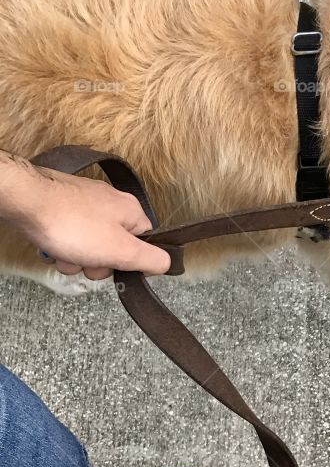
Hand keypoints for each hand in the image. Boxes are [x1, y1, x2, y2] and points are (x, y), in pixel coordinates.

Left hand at [0, 152, 169, 278]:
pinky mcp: (63, 204)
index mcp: (131, 212)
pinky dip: (60, 244)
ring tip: (63, 251)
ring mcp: (85, 202)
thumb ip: (151, 259)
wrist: (26, 201)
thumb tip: (167, 263)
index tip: (112, 265)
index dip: (127, 263)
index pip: (143, 246)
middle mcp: (111, 203)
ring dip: (75, 257)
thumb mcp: (121, 251)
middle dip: (96, 263)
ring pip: (88, 244)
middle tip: (84, 260)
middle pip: (113, 248)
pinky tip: (51, 243)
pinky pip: (69, 234)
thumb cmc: (70, 224)